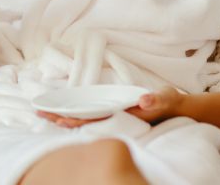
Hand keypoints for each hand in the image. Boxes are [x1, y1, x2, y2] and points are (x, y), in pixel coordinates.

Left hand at [36, 87, 185, 127]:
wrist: (179, 109)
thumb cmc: (171, 103)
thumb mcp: (166, 98)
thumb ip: (156, 100)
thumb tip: (144, 102)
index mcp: (124, 116)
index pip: (95, 120)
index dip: (76, 120)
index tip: (58, 119)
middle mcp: (116, 119)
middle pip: (85, 121)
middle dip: (63, 119)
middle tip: (40, 113)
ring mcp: (115, 117)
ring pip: (86, 119)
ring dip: (65, 116)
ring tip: (44, 113)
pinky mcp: (116, 112)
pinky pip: (93, 114)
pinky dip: (77, 112)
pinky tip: (63, 112)